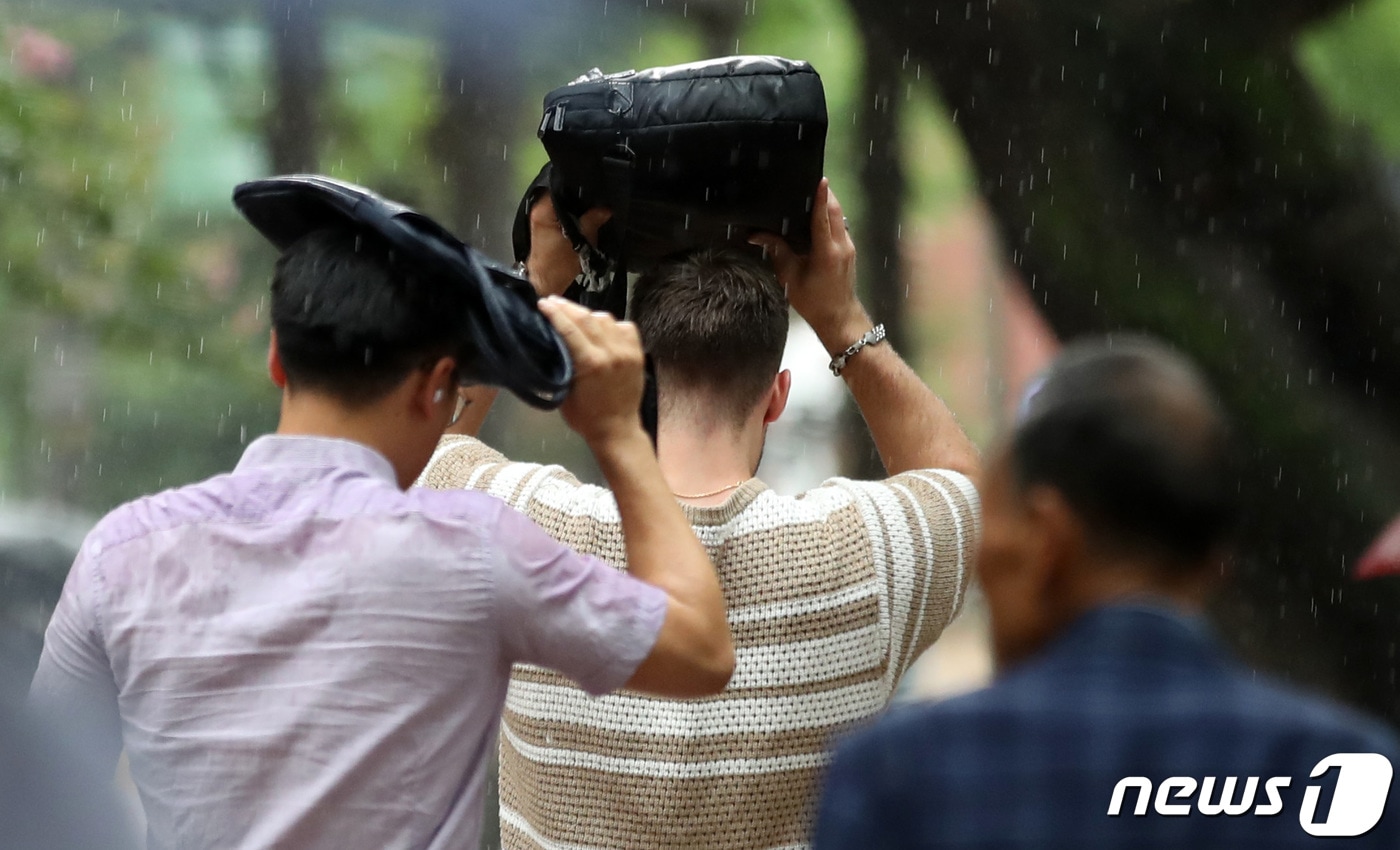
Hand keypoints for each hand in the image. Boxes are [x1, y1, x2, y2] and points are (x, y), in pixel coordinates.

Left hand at [524, 196, 611, 298]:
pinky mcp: (549, 225)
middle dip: (582, 196)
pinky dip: (576, 214)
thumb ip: (592, 221)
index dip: (581, 186)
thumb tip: (606, 208)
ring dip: (580, 206)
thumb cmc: (558, 266)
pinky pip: (565, 212)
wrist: (546, 283)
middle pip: (565, 193)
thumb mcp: (580, 243)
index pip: (563, 186)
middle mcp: (540, 209)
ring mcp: (544, 216)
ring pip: (566, 203)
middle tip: (601, 196)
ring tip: (597, 204)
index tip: (597, 187)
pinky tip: (589, 215)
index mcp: (544, 209)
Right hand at [538, 296, 644, 446]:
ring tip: (575, 315)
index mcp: (591, 363)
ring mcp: (628, 351)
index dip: (554, 312)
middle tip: (554, 302)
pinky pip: (625, 327)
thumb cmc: (585, 417)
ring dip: (588, 314)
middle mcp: (611, 352)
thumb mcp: (564, 390)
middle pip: (587, 318)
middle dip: (568, 307)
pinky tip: (601, 327)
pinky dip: (611, 324)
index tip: (542, 303)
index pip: (569, 328)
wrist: (617, 430)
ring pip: (606, 319)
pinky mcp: (638, 353)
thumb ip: (560, 362)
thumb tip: (550, 340)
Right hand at [750, 178, 869, 352]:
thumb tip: (757, 235)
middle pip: (836, 211)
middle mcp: (842, 246)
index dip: (821, 197)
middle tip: (811, 180)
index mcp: (827, 252)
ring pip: (840, 217)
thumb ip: (777, 251)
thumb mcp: (790, 277)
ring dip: (829, 204)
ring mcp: (849, 247)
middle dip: (826, 194)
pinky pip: (840, 226)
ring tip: (813, 193)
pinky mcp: (849, 251)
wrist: (839, 318)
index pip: (824, 217)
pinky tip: (818, 215)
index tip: (820, 179)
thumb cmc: (814, 301)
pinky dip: (830, 217)